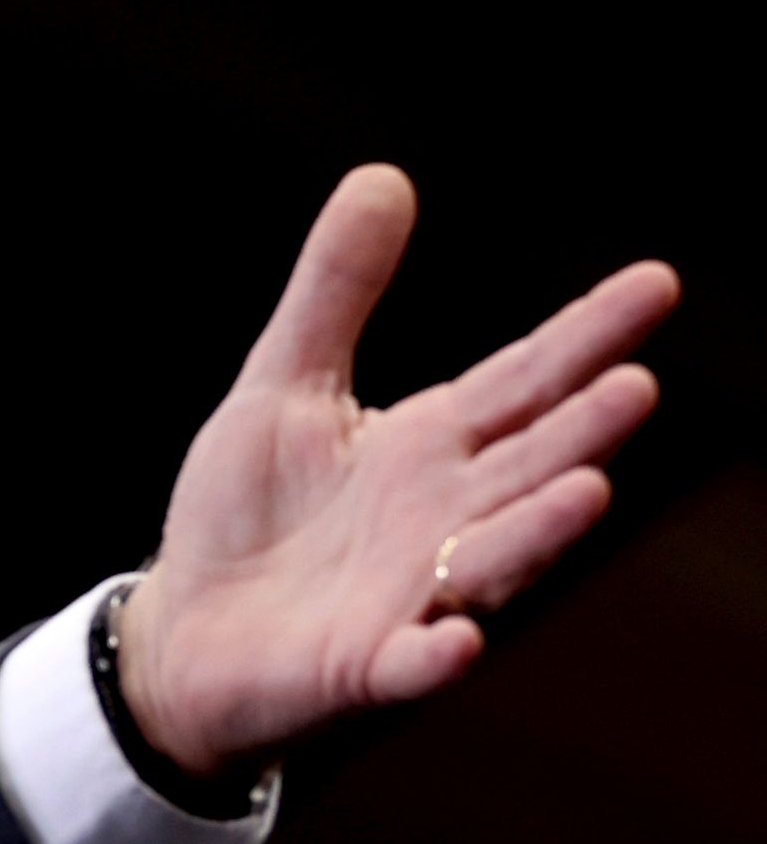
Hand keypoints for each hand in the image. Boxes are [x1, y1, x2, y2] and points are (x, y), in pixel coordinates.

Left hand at [117, 165, 678, 777]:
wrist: (185, 633)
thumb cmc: (247, 514)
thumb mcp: (282, 385)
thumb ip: (335, 293)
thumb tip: (382, 177)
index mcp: (432, 446)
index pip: (526, 379)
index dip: (588, 334)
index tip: (657, 283)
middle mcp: (445, 517)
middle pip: (527, 465)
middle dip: (580, 433)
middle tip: (635, 387)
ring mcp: (412, 594)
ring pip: (493, 559)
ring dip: (539, 531)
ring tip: (587, 490)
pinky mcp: (362, 666)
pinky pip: (409, 662)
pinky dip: (433, 654)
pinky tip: (455, 639)